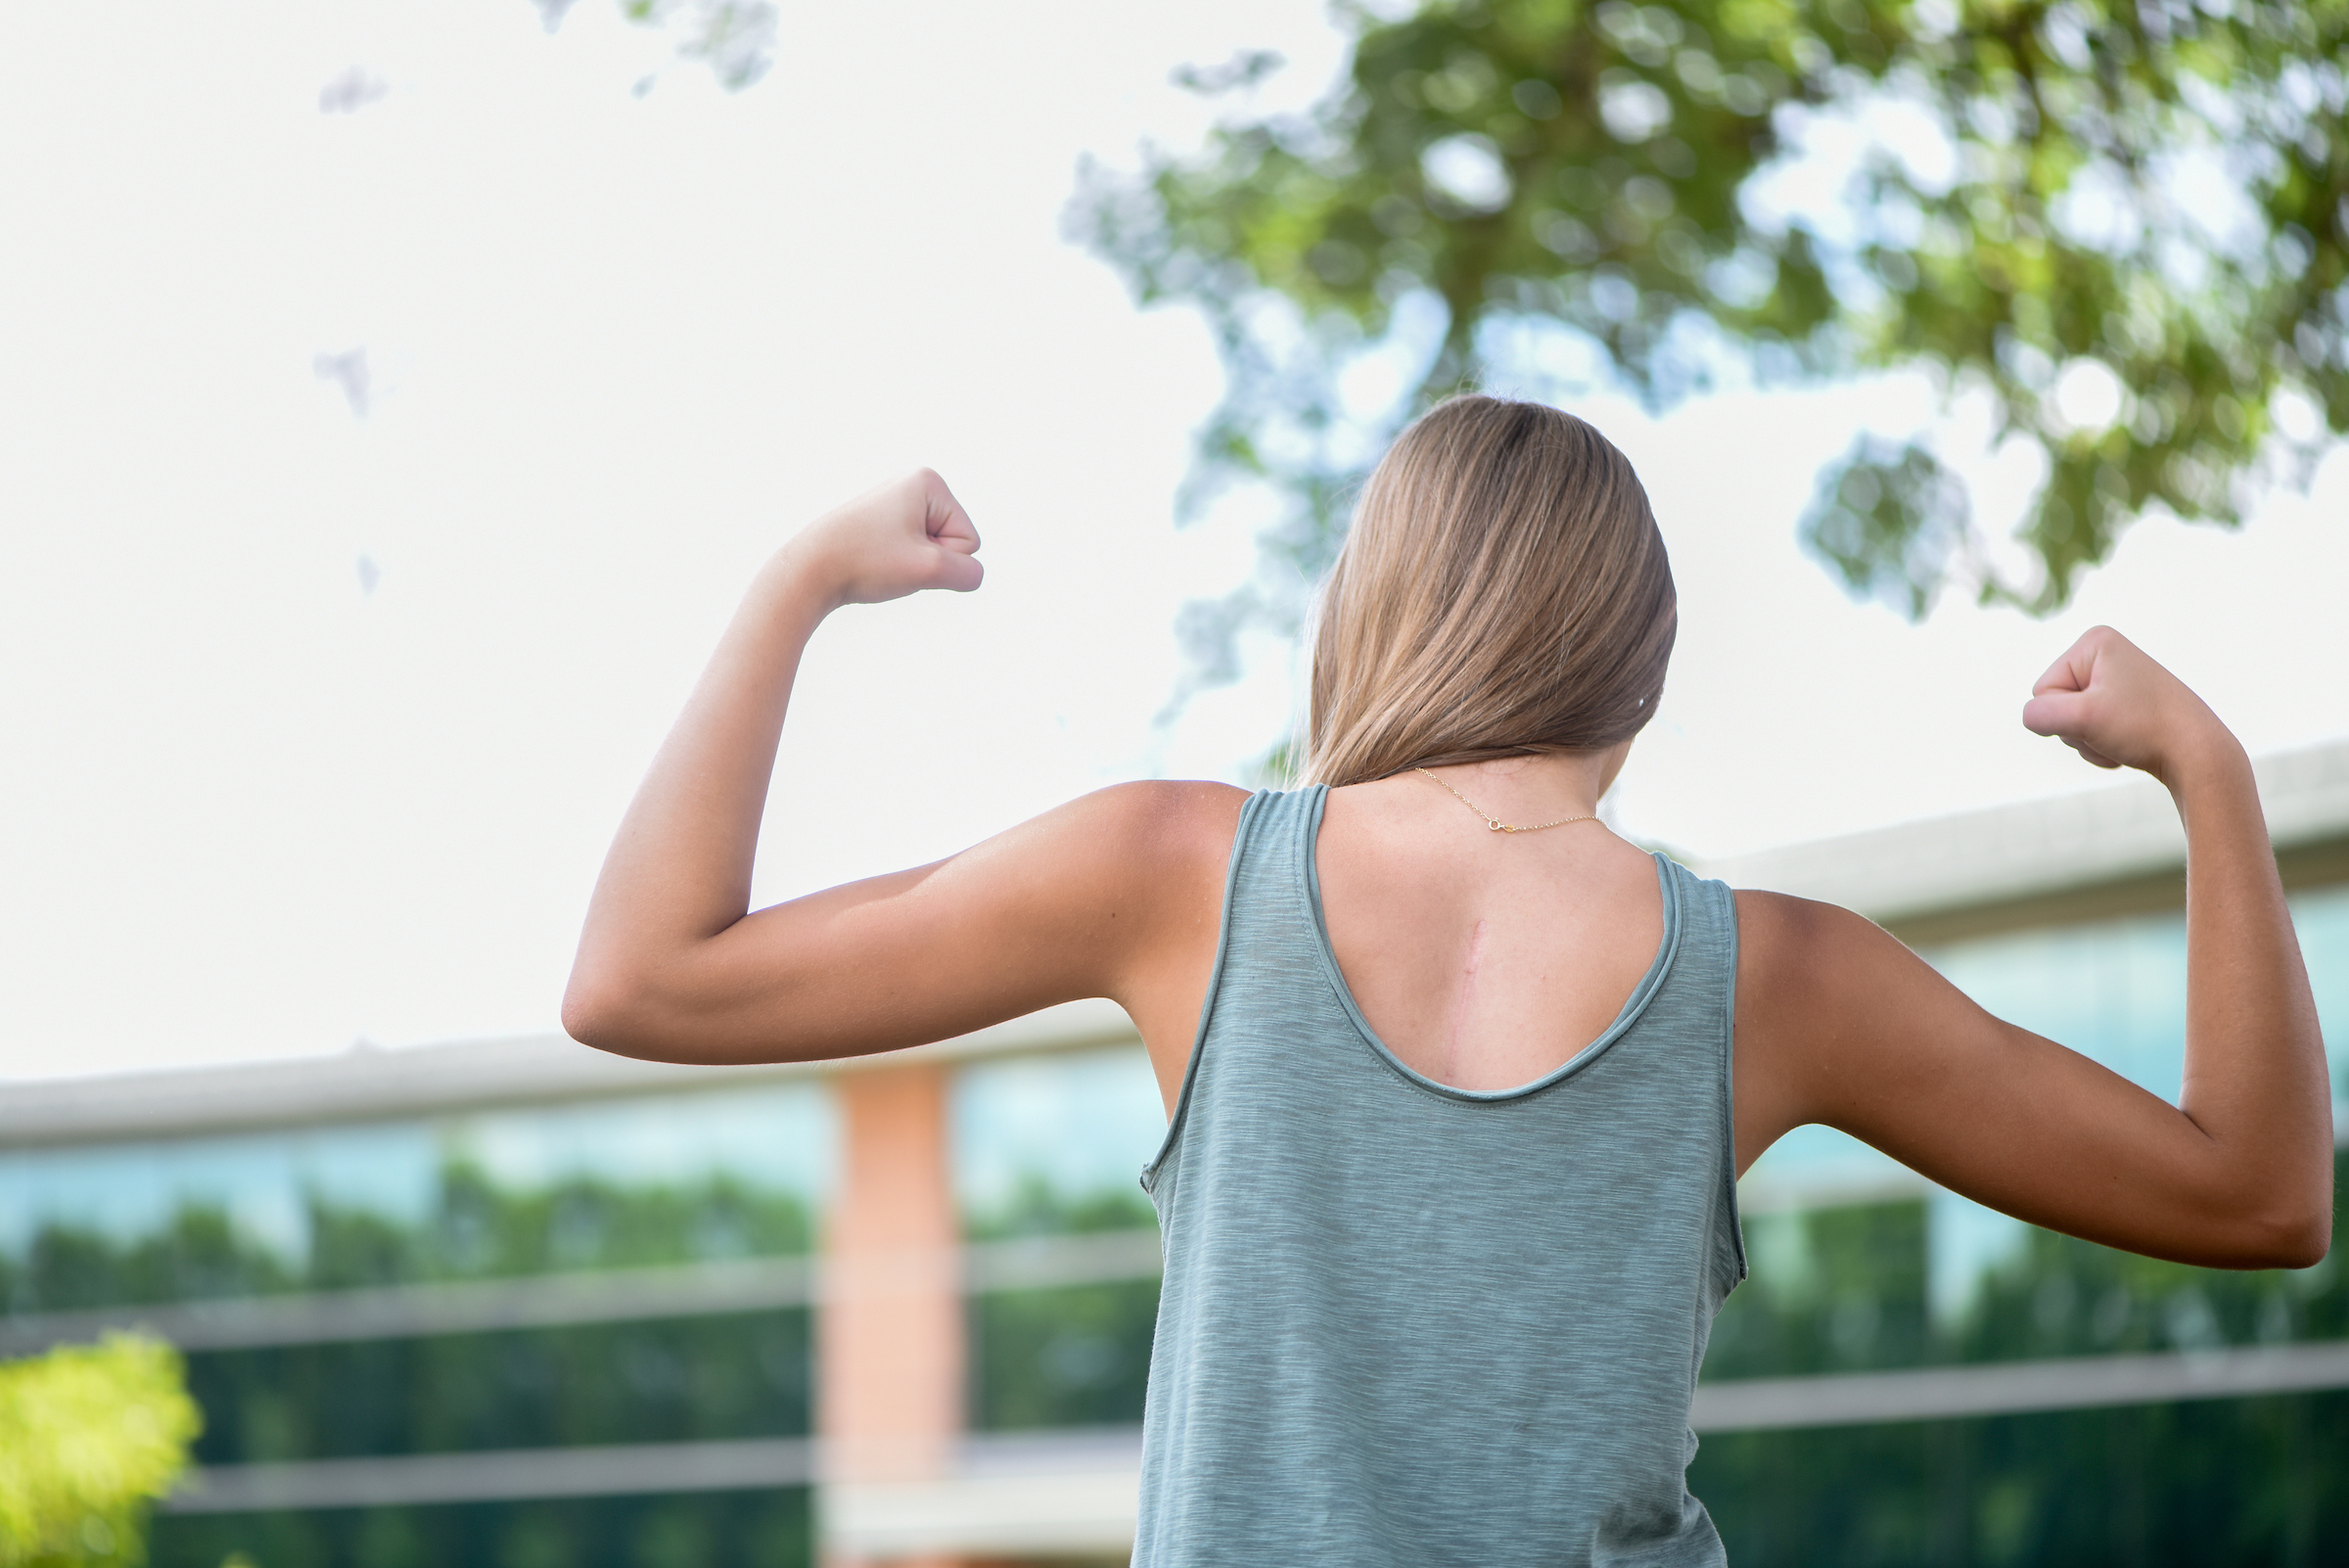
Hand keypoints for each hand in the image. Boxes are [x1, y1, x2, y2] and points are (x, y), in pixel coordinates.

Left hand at [783, 469, 982, 608]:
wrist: (808, 570)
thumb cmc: (865, 562)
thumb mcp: (929, 570)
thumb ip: (968, 573)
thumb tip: (971, 575)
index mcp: (929, 482)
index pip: (969, 540)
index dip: (941, 559)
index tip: (902, 554)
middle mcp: (914, 485)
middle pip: (954, 542)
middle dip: (928, 561)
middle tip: (889, 559)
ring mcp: (898, 503)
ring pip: (933, 552)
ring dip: (913, 567)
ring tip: (879, 561)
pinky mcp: (885, 523)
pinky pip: (914, 554)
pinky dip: (899, 567)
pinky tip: (873, 562)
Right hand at [2021, 626, 2233, 783]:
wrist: (2198, 751)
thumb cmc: (2144, 728)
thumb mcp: (2082, 719)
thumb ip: (2040, 715)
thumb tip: (2032, 717)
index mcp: (2094, 642)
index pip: (2043, 689)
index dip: (2066, 714)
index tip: (2104, 717)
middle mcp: (2105, 653)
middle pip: (2055, 702)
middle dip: (2078, 727)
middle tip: (2114, 730)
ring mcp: (2116, 677)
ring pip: (2070, 718)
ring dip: (2090, 738)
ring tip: (2124, 737)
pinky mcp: (2125, 700)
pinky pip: (2089, 726)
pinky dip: (2102, 741)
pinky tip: (2129, 743)